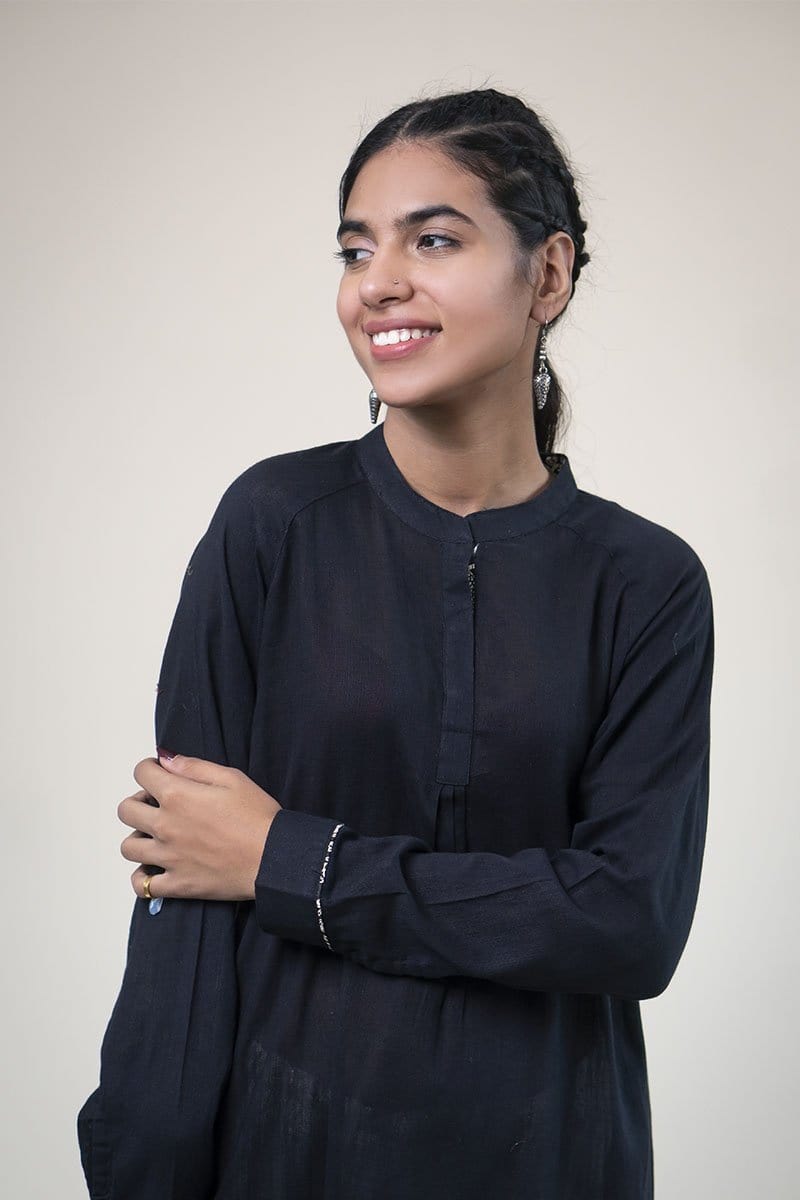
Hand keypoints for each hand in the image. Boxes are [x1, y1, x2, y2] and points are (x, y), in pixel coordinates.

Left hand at [118, 752, 281, 901]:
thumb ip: (194, 766)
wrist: (275, 858)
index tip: (160, 773)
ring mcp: (168, 857)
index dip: (149, 768)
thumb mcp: (232, 778)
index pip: (141, 773)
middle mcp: (166, 826)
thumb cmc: (259, 817)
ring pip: (128, 847)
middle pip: (126, 809)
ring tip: (156, 837)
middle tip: (158, 804)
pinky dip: (142, 878)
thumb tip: (166, 759)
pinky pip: (142, 885)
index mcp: (177, 795)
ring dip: (138, 838)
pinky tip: (155, 869)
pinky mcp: (178, 884)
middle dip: (139, 801)